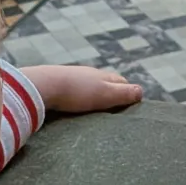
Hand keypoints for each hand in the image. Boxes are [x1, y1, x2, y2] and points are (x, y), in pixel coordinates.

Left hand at [24, 65, 142, 114]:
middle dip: (112, 94)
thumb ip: (123, 94)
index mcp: (104, 76)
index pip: (123, 82)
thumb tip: (141, 92)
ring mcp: (74, 77)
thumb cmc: (77, 92)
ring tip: (94, 111)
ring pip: (90, 86)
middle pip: (107, 83)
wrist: (44, 85)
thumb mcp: (105, 95)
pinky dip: (79, 98)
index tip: (130, 107)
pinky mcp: (60, 84)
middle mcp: (91, 74)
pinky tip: (75, 106)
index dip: (128, 93)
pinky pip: (75, 91)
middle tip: (114, 111)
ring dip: (94, 96)